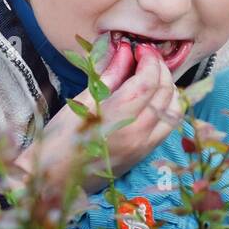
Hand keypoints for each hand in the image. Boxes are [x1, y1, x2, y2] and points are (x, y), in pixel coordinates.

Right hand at [12, 42, 183, 195]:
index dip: (149, 60)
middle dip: (160, 69)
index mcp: (119, 117)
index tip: (140, 48)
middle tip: (146, 58)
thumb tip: (124, 51)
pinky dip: (168, 107)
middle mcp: (138, 133)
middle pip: (165, 92)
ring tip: (151, 77)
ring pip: (174, 110)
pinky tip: (153, 98)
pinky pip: (169, 125)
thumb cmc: (59, 139)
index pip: (149, 81)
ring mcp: (145, 146)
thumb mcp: (81, 102)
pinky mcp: (145, 154)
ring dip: (169, 88)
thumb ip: (109, 76)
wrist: (53, 179)